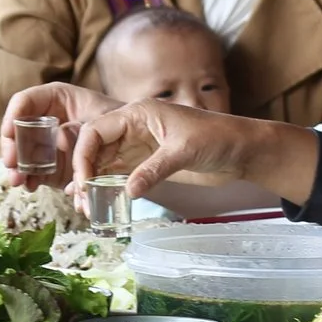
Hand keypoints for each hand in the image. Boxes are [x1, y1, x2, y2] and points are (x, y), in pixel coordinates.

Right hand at [0, 83, 120, 183]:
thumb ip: (88, 129)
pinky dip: (32, 179)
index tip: (10, 134)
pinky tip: (32, 186)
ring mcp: (49, 142)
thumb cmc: (125, 120)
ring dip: (19, 167)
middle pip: (18, 130)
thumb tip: (62, 140)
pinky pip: (37, 170)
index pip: (25, 102)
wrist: (140, 140)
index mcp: (57, 98)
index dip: (13, 116)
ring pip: (24, 152)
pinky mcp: (54, 162)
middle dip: (12, 148)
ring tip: (19, 181)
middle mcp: (48, 119)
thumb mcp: (108, 117)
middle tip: (12, 165)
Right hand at [66, 99, 304, 202]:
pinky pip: (120, 174)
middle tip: (80, 200)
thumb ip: (154, 170)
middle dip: (84, 172)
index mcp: (138, 113)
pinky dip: (107, 187)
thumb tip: (128, 192)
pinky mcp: (147, 163)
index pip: (97, 130)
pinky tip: (98, 201)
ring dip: (93, 182)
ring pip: (104, 163)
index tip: (82, 180)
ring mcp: (139, 146)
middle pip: (96, 147)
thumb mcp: (184, 151)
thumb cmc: (217, 138)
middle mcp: (133, 128)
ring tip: (85, 207)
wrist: (241, 151)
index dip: (84, 154)